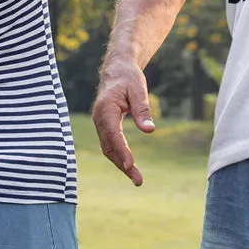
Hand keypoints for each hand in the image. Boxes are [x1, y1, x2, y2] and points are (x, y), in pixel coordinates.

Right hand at [92, 60, 154, 186]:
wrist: (117, 69)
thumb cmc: (128, 77)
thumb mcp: (139, 89)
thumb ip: (143, 109)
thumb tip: (149, 130)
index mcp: (106, 108)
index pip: (112, 134)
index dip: (121, 151)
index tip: (130, 166)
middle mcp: (99, 118)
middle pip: (109, 146)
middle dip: (122, 164)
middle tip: (138, 180)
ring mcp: (100, 122)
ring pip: (108, 148)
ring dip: (120, 163)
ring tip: (136, 178)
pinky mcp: (104, 125)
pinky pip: (109, 144)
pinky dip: (118, 156)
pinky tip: (128, 165)